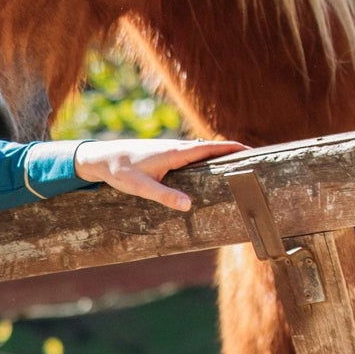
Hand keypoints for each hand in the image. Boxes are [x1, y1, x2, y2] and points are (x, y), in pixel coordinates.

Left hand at [72, 135, 245, 211]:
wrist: (100, 157)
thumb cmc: (119, 170)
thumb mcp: (141, 187)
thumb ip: (165, 196)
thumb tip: (189, 206)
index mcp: (175, 153)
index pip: (211, 148)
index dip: (232, 149)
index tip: (253, 152)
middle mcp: (176, 148)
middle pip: (211, 148)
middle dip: (233, 153)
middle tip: (254, 162)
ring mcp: (171, 150)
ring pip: (202, 151)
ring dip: (220, 156)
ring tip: (239, 167)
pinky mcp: (165, 155)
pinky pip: (192, 155)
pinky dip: (206, 159)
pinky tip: (210, 170)